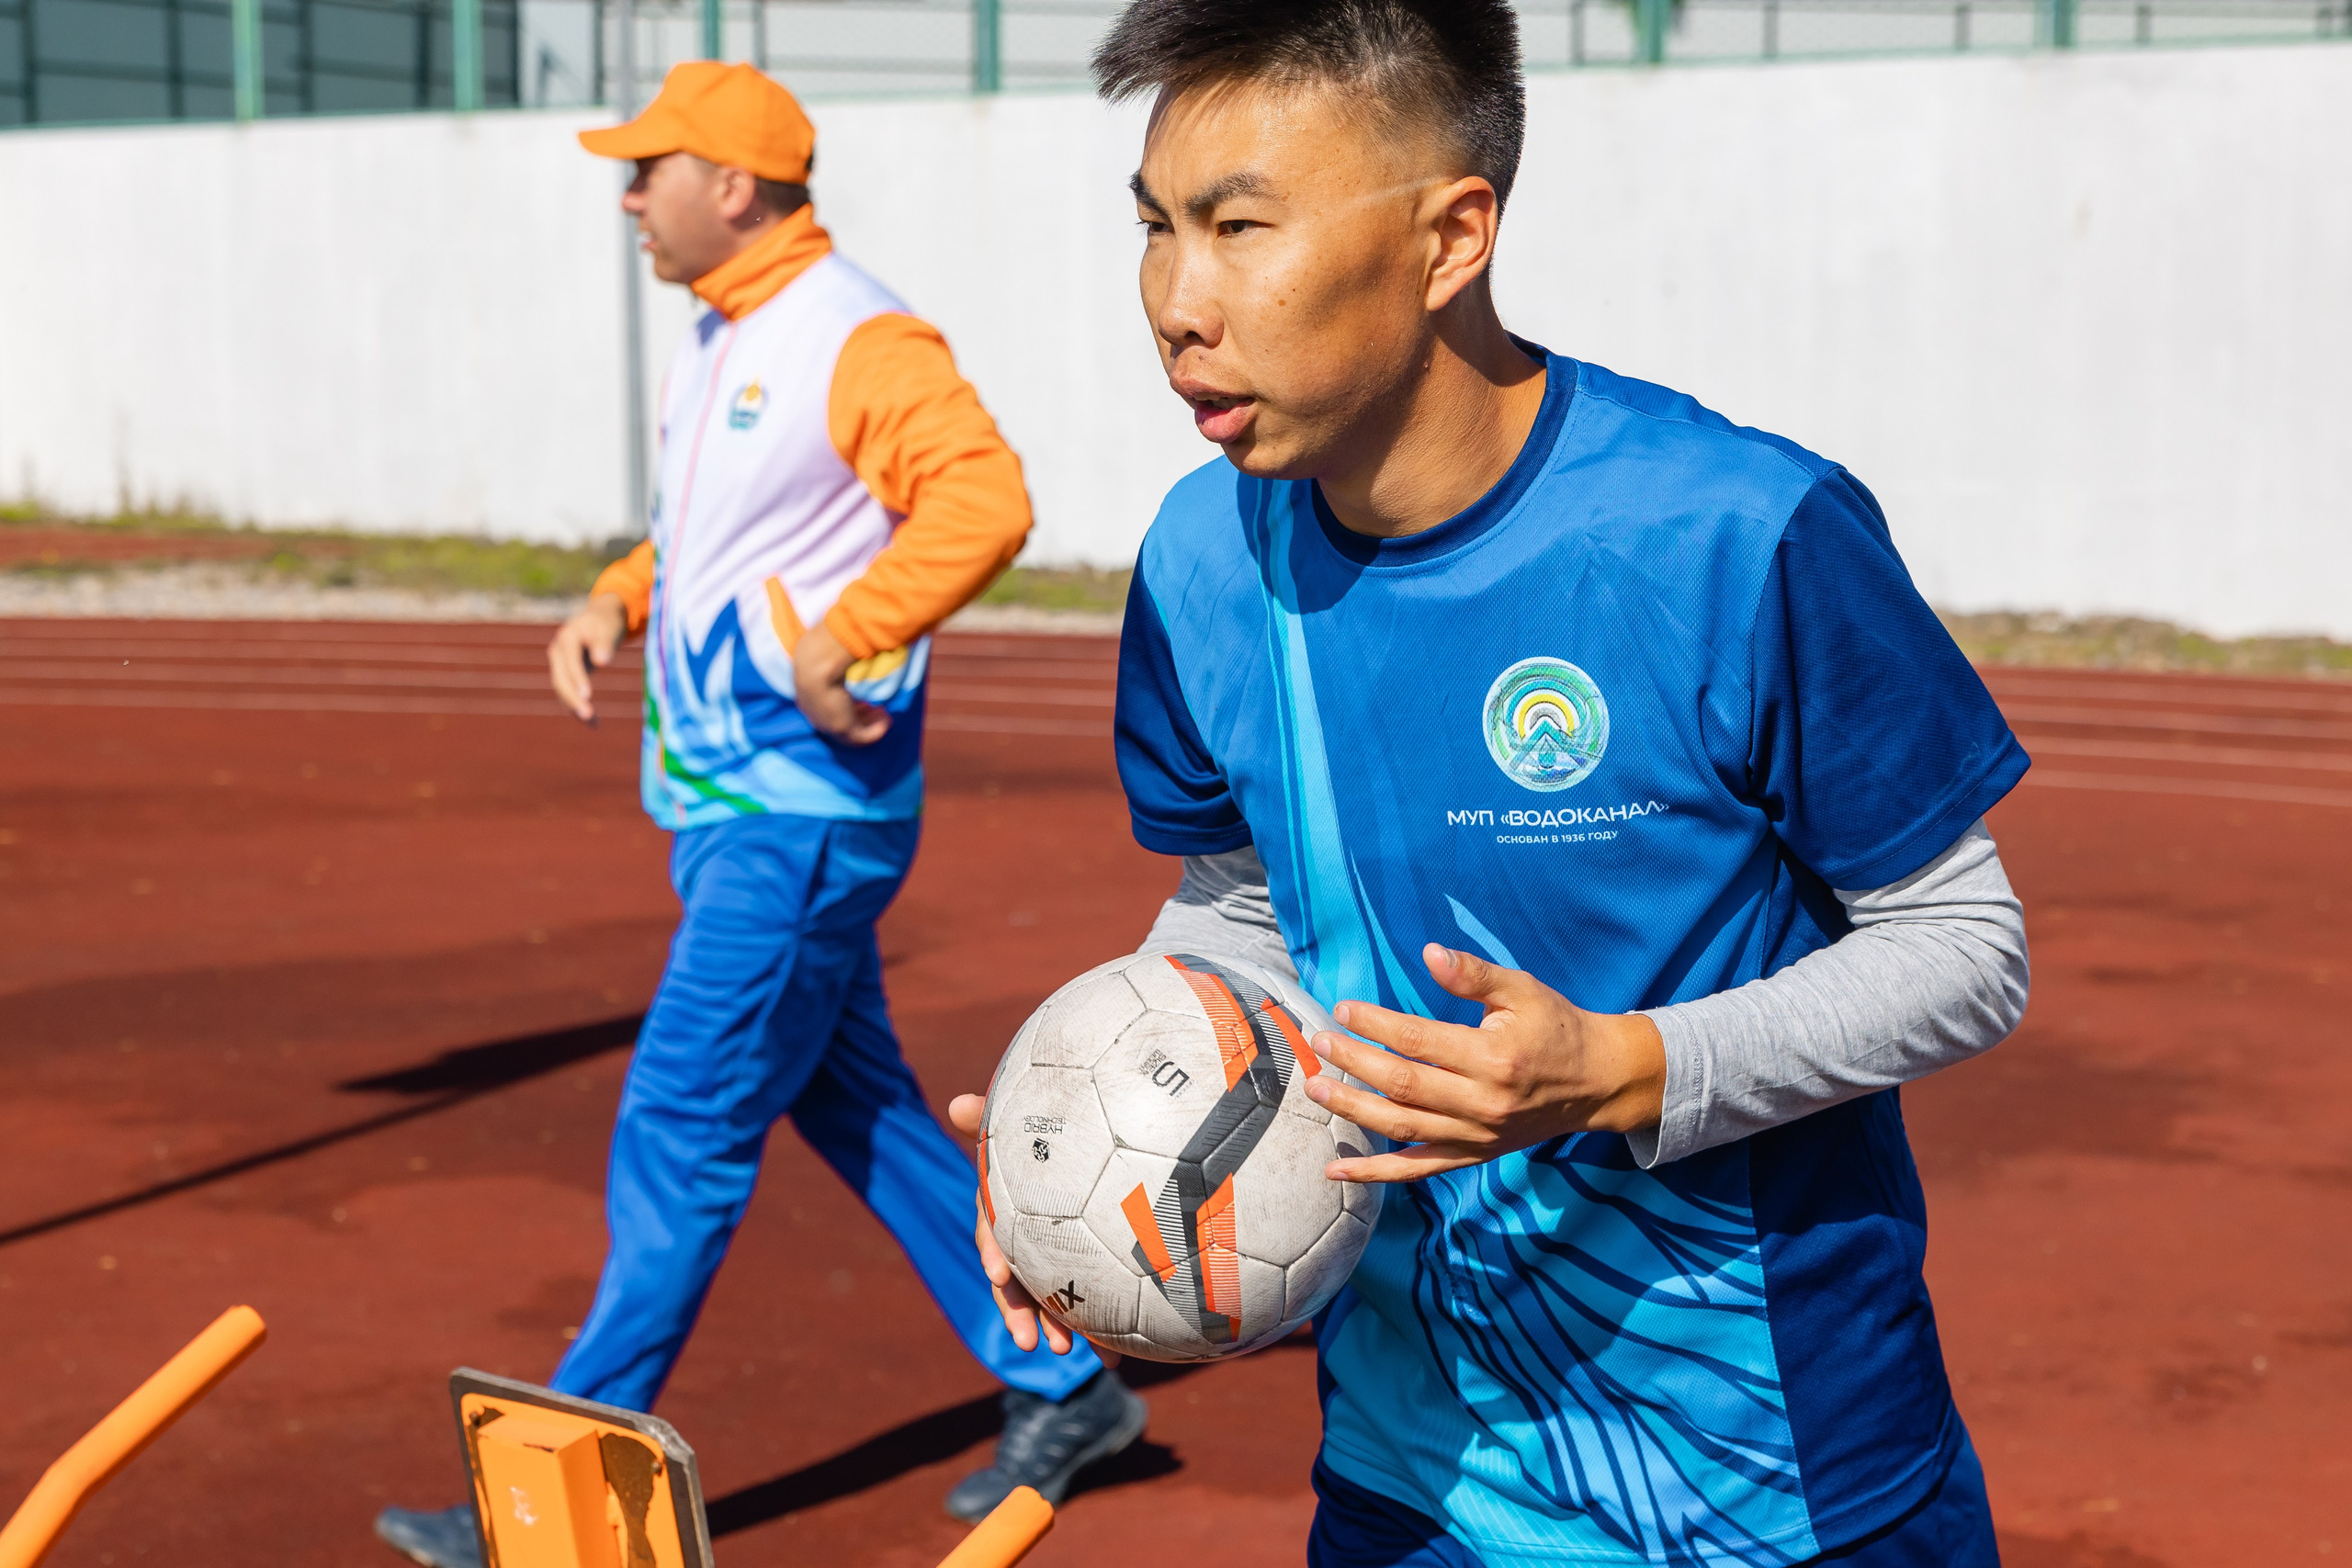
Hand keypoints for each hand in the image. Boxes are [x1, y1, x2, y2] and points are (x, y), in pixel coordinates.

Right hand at [547, 594, 629, 723]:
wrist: (598, 618)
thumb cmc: (606, 622)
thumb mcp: (608, 628)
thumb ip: (604, 644)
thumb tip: (601, 662)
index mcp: (567, 638)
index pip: (571, 661)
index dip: (578, 678)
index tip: (587, 695)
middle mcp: (558, 652)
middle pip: (560, 679)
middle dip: (572, 699)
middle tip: (588, 716)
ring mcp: (559, 664)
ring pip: (562, 690)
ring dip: (575, 708)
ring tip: (593, 723)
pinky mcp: (565, 675)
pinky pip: (568, 693)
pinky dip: (578, 707)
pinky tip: (594, 724)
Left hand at [793, 622, 890, 745]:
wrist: (816, 663)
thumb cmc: (819, 651)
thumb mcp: (821, 650)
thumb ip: (830, 651)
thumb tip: (837, 635)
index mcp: (807, 695)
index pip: (828, 706)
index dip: (847, 704)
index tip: (863, 700)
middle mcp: (815, 713)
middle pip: (840, 721)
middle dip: (860, 716)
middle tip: (877, 709)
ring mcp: (827, 723)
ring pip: (852, 731)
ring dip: (870, 724)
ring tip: (885, 715)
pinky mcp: (841, 728)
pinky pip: (863, 736)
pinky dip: (876, 731)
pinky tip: (887, 720)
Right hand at [947, 1093, 1119, 1365]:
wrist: (1102, 1139)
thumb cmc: (1057, 1129)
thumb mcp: (1025, 1123)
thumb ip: (995, 1118)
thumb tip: (956, 1102)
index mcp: (1011, 1210)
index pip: (994, 1234)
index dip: (993, 1252)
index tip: (999, 1273)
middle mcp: (1030, 1239)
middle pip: (1020, 1280)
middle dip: (1023, 1312)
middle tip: (1029, 1341)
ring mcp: (1059, 1257)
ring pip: (1055, 1299)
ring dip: (1062, 1329)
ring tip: (1077, 1354)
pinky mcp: (1090, 1271)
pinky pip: (1093, 1303)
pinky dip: (1102, 1331)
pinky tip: (1118, 1356)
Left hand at [1304, 944, 1666, 1183]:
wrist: (1597, 1080)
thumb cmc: (1556, 1026)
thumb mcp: (1522, 990)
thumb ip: (1474, 974)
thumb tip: (1430, 953)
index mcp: (1493, 1057)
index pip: (1419, 1041)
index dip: (1376, 1025)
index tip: (1343, 1010)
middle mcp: (1482, 1102)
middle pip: (1403, 1086)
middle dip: (1354, 1064)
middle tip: (1319, 1044)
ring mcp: (1476, 1136)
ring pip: (1402, 1128)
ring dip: (1353, 1111)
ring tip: (1315, 1090)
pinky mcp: (1473, 1155)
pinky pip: (1417, 1169)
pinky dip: (1374, 1173)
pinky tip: (1335, 1171)